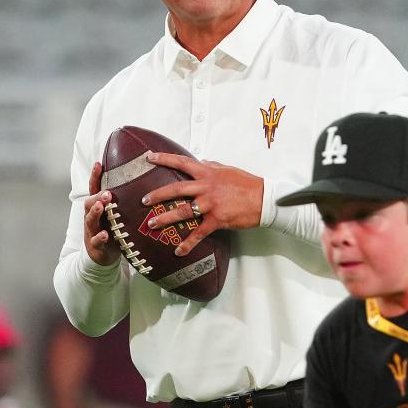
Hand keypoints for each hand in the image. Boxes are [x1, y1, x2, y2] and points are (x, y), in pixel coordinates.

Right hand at [82, 161, 119, 265]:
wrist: (101, 254)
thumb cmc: (111, 229)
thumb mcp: (115, 213)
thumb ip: (123, 199)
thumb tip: (142, 180)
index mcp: (97, 206)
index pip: (94, 188)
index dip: (95, 176)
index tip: (99, 163)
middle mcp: (92, 216)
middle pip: (89, 202)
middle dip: (98, 196)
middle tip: (107, 192)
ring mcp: (92, 230)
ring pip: (90, 219)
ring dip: (95, 213)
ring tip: (100, 207)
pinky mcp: (95, 244)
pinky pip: (95, 240)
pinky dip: (99, 237)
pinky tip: (104, 234)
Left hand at [141, 153, 263, 256]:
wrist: (263, 198)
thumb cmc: (247, 184)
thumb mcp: (227, 170)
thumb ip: (210, 166)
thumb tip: (199, 162)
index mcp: (207, 173)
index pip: (182, 162)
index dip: (164, 159)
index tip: (149, 158)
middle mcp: (206, 187)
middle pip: (176, 189)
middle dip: (157, 195)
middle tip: (143, 200)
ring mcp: (210, 204)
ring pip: (182, 211)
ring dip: (165, 218)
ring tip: (152, 223)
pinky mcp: (217, 220)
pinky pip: (198, 233)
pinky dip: (188, 243)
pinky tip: (178, 250)